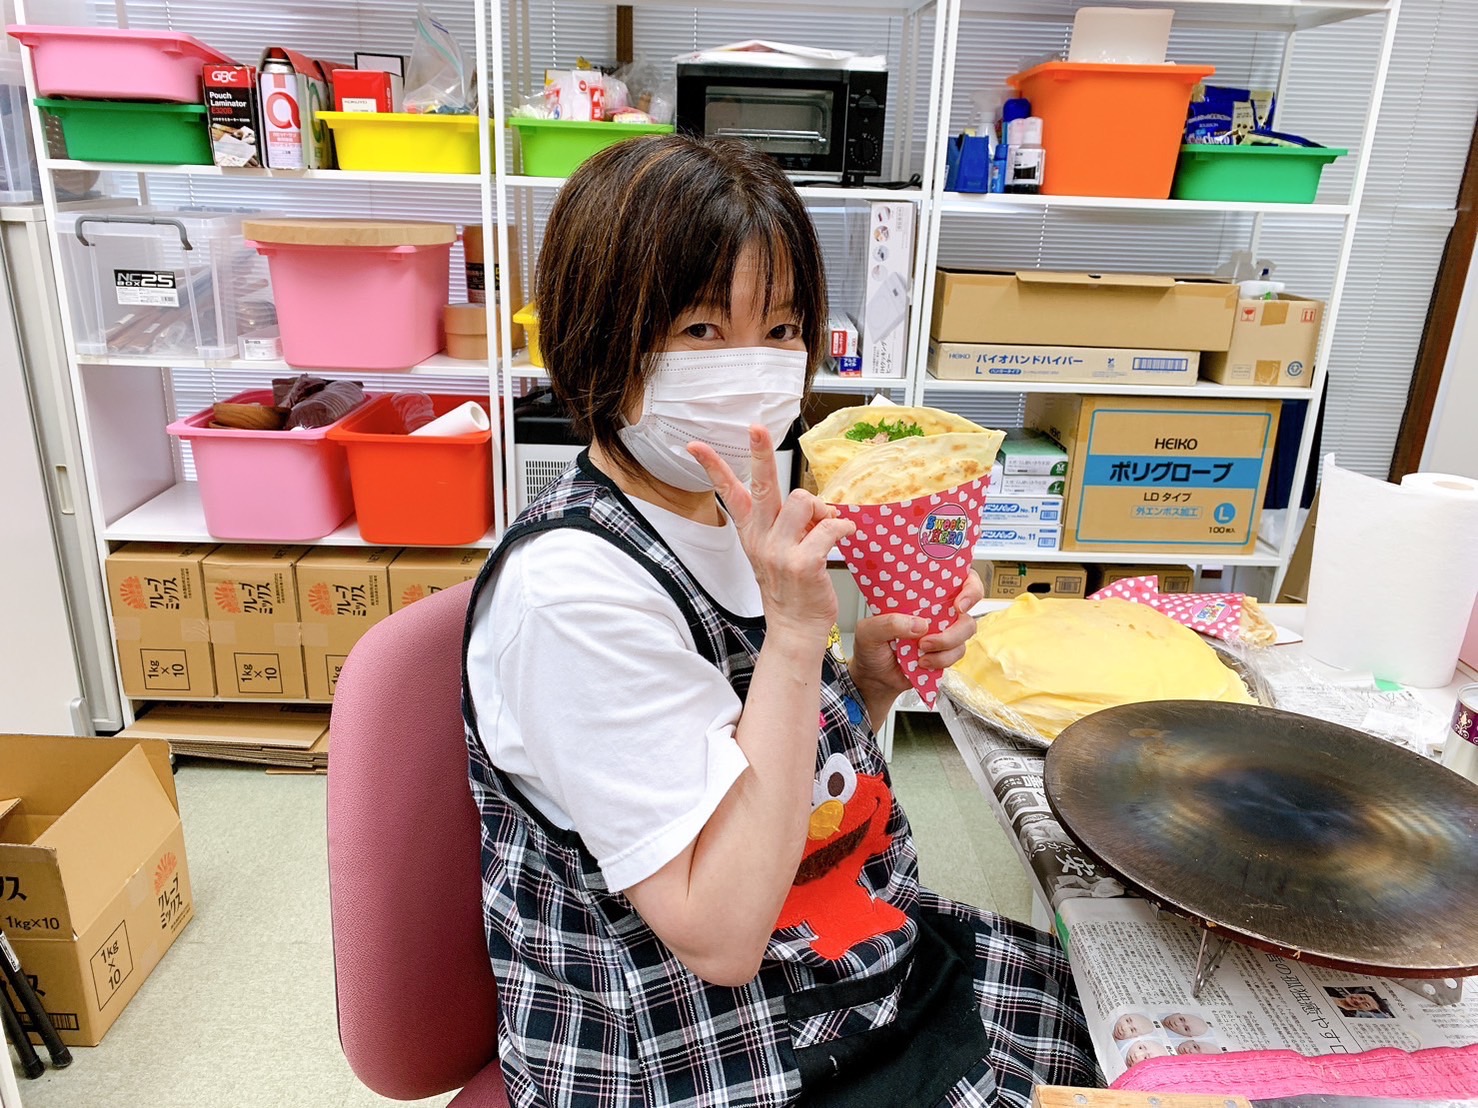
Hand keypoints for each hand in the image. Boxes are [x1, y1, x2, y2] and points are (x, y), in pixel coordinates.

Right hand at [689, 427, 854, 645]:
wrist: (795, 628)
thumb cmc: (790, 589)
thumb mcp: (775, 552)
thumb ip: (788, 522)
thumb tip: (813, 503)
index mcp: (752, 532)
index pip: (729, 492)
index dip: (713, 466)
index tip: (695, 446)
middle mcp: (761, 538)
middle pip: (761, 485)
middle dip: (759, 453)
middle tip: (756, 429)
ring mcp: (780, 551)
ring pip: (802, 500)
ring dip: (821, 508)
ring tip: (825, 525)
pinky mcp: (803, 562)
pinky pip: (828, 527)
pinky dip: (842, 526)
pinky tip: (844, 533)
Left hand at [849, 569, 984, 714]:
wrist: (874, 678)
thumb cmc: (871, 647)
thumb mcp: (868, 631)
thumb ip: (888, 623)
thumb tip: (919, 624)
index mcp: (921, 595)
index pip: (957, 579)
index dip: (969, 588)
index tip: (959, 604)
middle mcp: (937, 611)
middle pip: (967, 612)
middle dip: (956, 629)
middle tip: (929, 638)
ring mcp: (943, 632)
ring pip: (964, 634)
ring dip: (944, 646)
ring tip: (920, 651)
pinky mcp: (945, 652)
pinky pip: (956, 654)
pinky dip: (940, 660)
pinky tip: (922, 662)